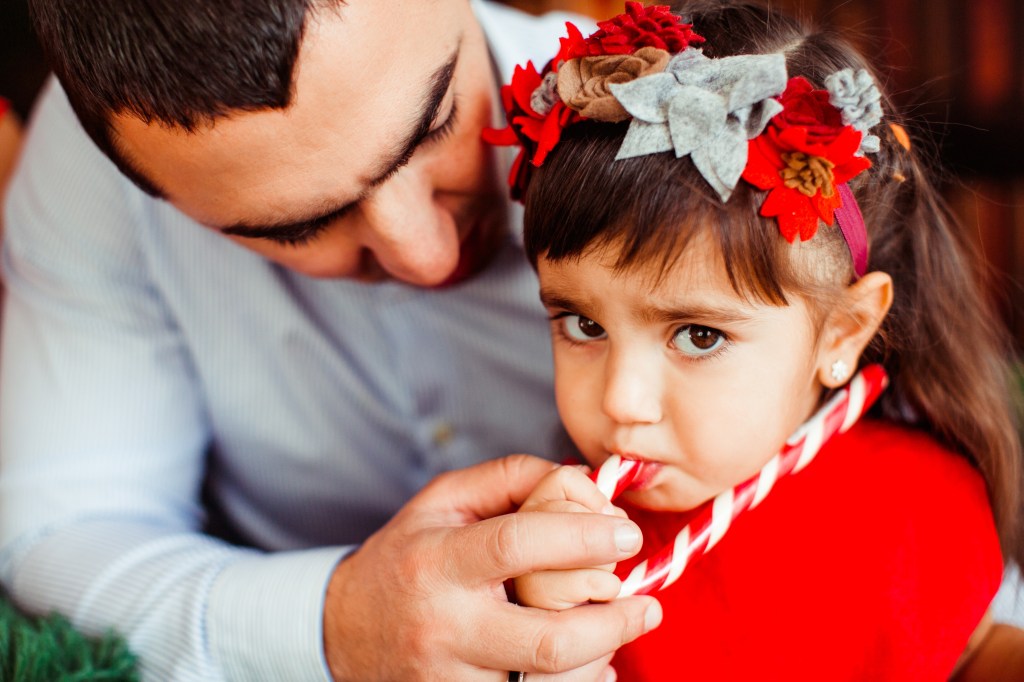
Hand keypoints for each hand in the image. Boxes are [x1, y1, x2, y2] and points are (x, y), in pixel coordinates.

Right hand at [323, 454, 661, 680]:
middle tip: (648, 605)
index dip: (581, 539)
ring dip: (597, 659)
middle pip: (547, 643)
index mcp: (438, 561)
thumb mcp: (442, 501)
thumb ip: (510, 477)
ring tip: (614, 629)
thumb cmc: (405, 556)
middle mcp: (444, 626)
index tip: (625, 536)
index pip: (516, 546)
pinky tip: (587, 663)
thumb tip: (583, 480)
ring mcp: (449, 679)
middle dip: (613, 626)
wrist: (343, 631)